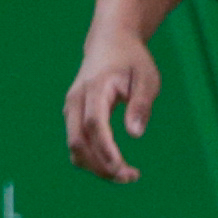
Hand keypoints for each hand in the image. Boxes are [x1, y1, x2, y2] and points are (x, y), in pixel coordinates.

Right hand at [64, 29, 157, 182]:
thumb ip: (141, 105)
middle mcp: (76, 99)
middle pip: (78, 140)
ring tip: (126, 174)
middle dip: (101, 166)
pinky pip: (77, 142)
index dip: (106, 150)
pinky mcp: (73, 114)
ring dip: (96, 166)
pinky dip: (91, 159)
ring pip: (74, 145)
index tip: (123, 170)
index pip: (94, 124)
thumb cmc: (132, 59)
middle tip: (131, 177)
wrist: (109, 40)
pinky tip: (113, 164)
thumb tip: (135, 135)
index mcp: (95, 87)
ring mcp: (71, 107)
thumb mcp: (146, 78)